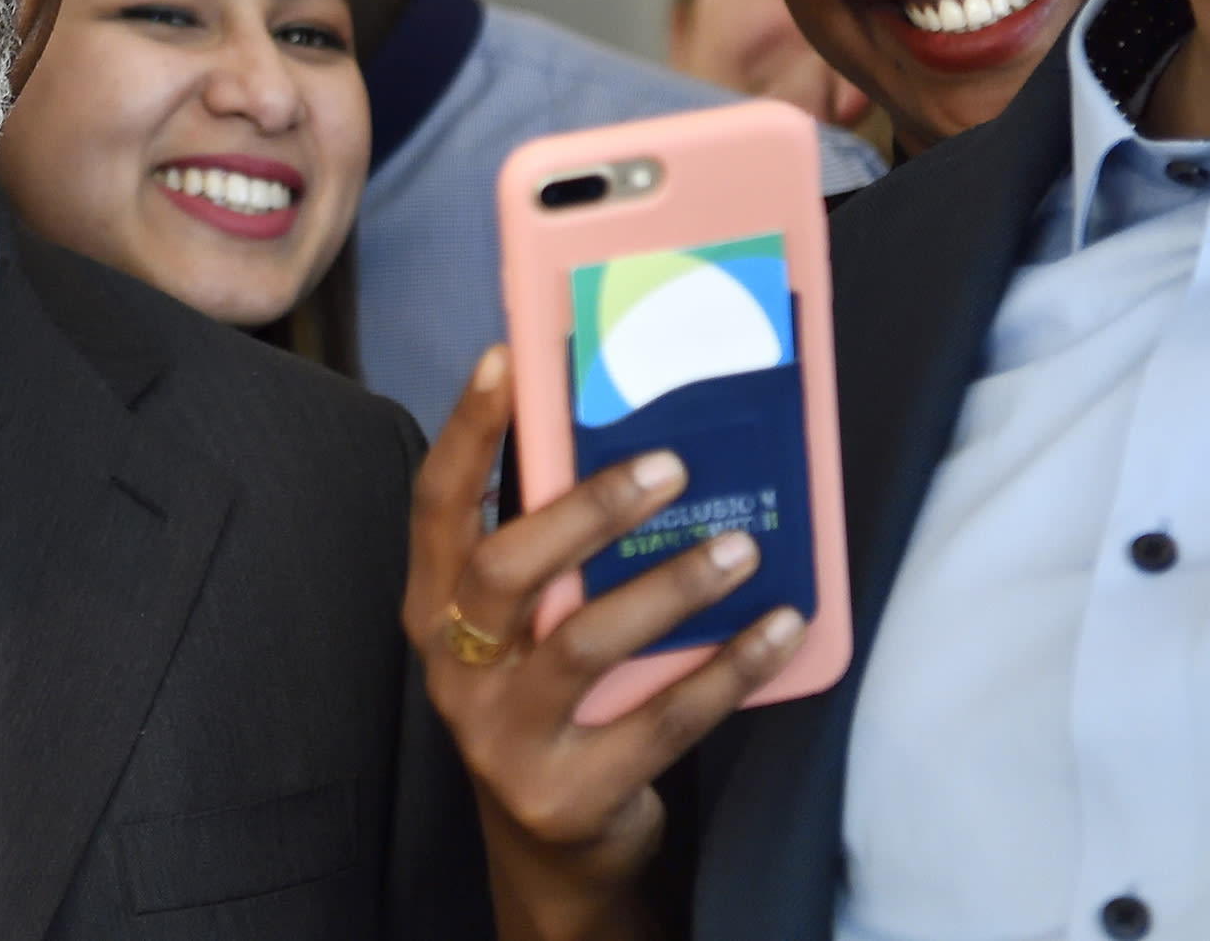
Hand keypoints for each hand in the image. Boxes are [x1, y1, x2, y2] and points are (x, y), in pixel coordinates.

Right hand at [404, 346, 807, 940]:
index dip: (466, 430)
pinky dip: (727, 668)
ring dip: (669, 586)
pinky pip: (662, 719)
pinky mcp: (569, 793)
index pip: (435, 506)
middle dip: (585, 509)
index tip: (506, 358)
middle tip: (667, 463)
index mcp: (433, 611)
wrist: (554, 849)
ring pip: (584, 643)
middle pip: (503, 570)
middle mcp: (454, 671)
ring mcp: (504, 738)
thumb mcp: (527, 631)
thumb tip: (621, 439)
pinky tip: (776, 628)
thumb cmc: (551, 704)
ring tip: (737, 547)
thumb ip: (549, 556)